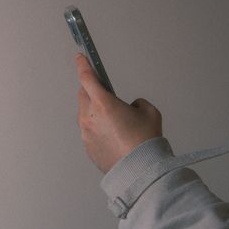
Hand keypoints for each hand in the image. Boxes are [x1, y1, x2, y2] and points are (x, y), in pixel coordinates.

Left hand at [75, 53, 161, 173]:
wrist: (139, 171)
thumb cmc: (145, 140)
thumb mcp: (149, 112)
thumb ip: (136, 103)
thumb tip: (129, 107)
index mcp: (103, 103)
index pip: (87, 78)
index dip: (83, 65)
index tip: (80, 57)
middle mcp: (89, 116)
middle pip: (83, 95)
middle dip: (92, 91)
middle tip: (106, 95)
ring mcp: (86, 133)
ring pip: (85, 114)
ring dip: (95, 111)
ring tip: (114, 121)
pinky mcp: (87, 147)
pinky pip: (88, 131)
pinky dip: (97, 128)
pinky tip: (112, 136)